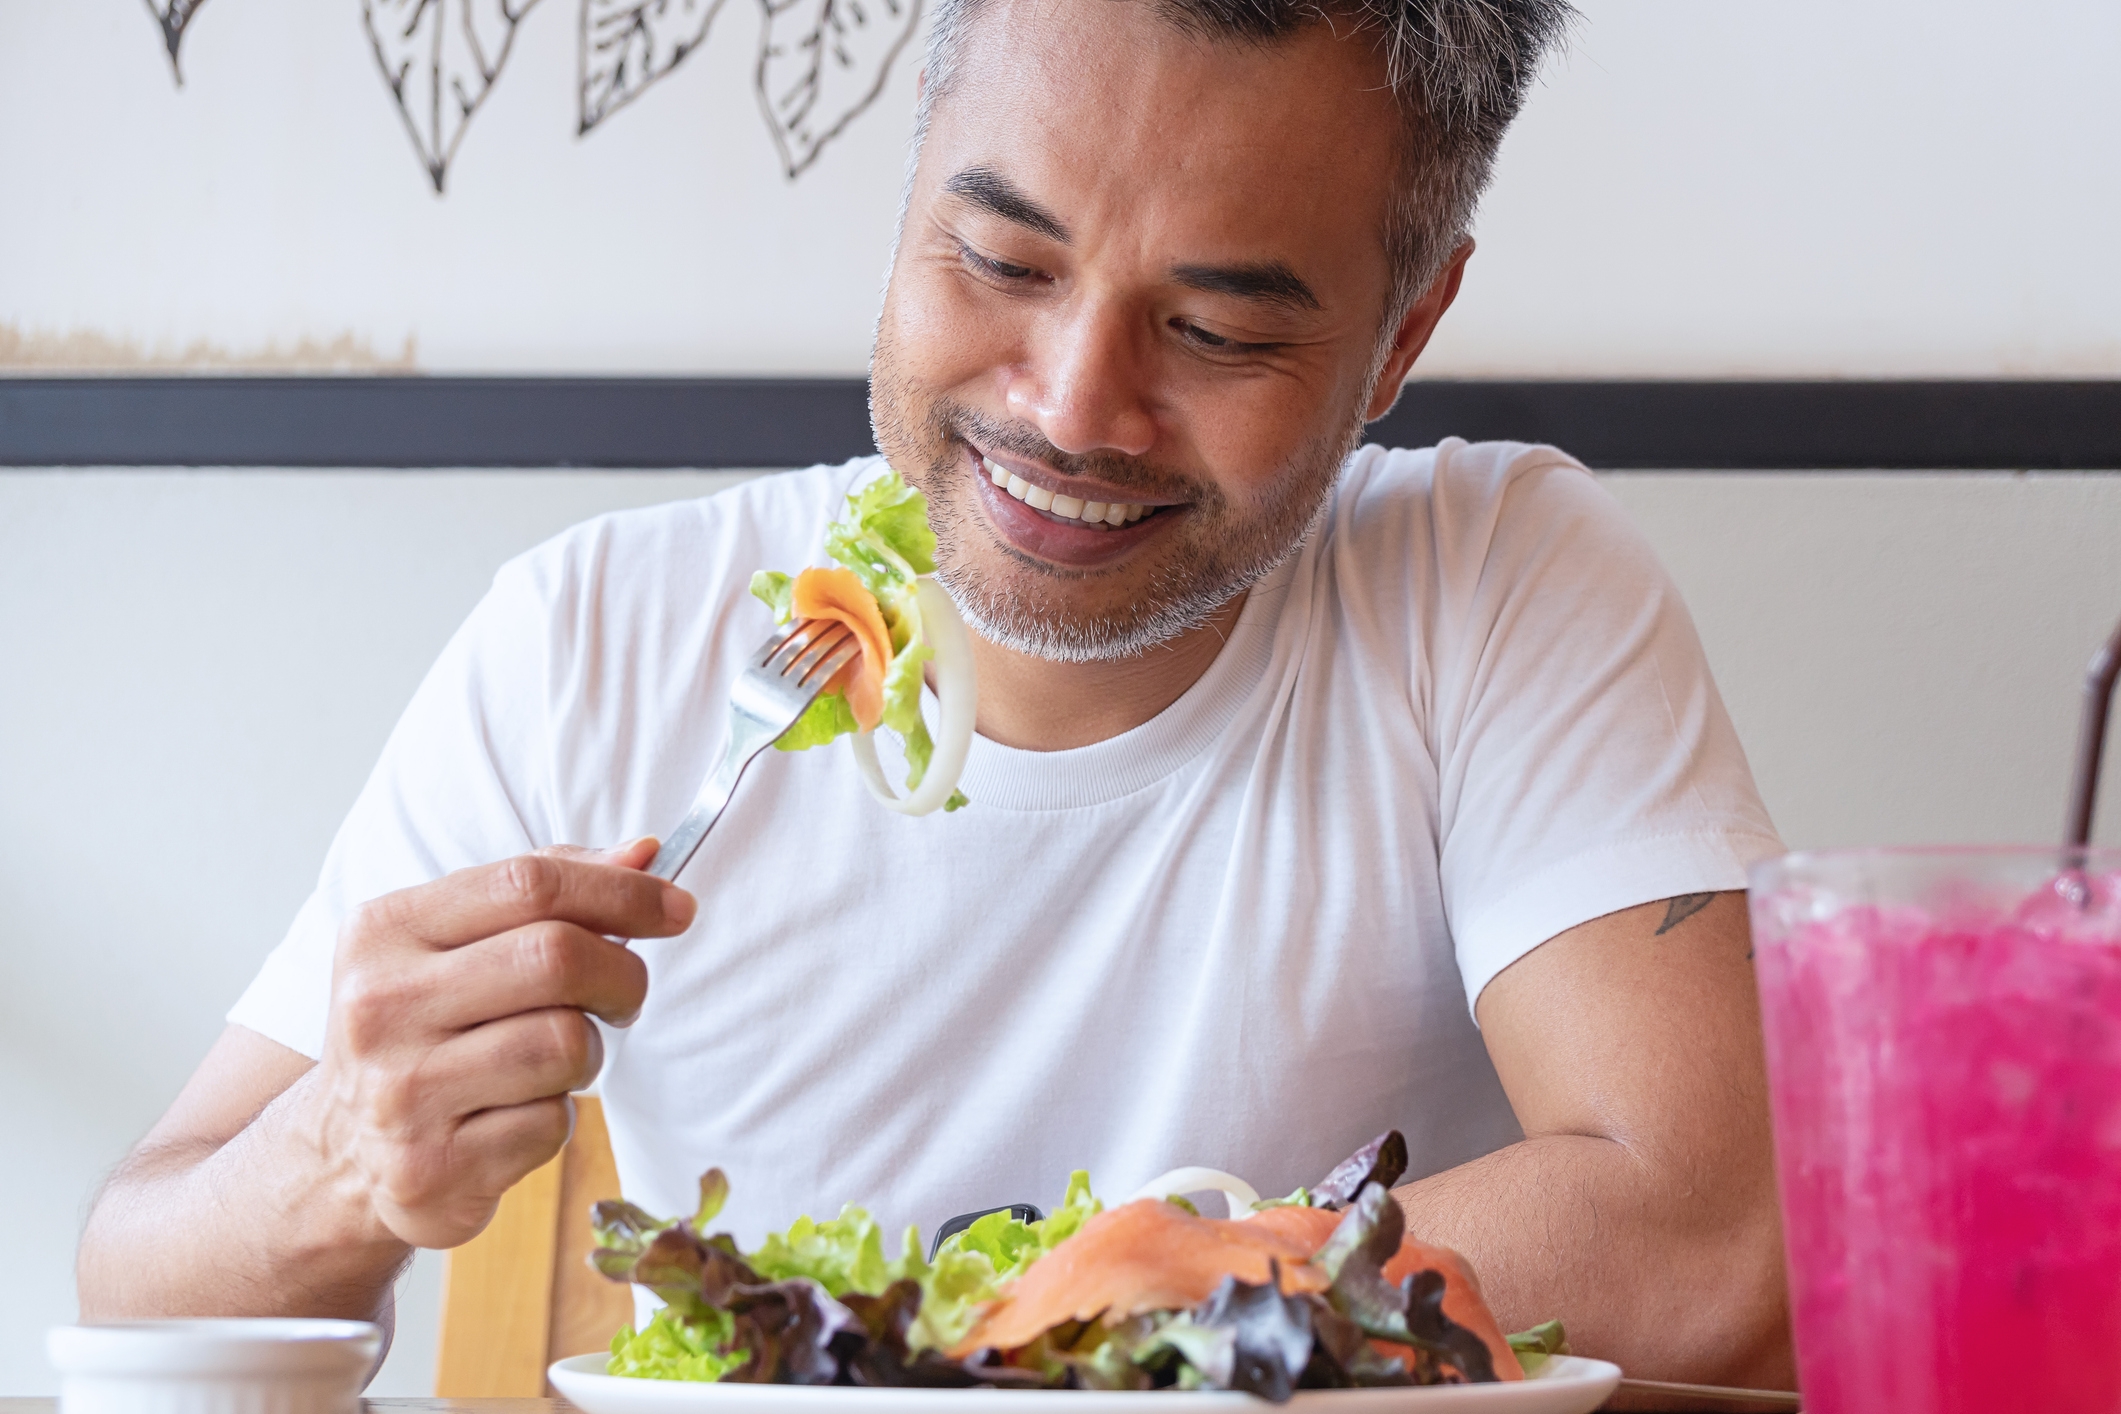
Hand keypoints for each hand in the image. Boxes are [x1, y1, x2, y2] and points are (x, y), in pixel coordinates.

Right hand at [308, 838, 691, 1248]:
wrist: (340, 1156)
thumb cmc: (425, 1028)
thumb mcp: (456, 942)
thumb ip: (546, 889)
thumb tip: (645, 854)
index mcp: (384, 930)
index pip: (528, 882)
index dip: (621, 890)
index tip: (676, 908)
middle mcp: (381, 1006)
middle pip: (556, 957)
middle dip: (621, 974)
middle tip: (625, 995)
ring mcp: (401, 1093)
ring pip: (565, 1044)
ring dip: (588, 1052)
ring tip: (554, 1059)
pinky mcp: (431, 1169)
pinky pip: (550, 1123)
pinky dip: (557, 1117)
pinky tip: (515, 1115)